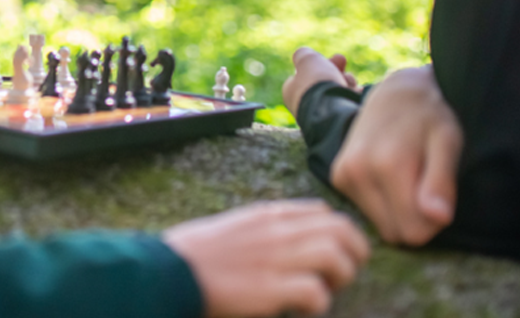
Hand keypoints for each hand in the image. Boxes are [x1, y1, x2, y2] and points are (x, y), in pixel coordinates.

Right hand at [163, 200, 369, 317]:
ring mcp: (274, 258)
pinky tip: (303, 310)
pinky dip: (319, 304)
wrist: (166, 271)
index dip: (338, 234)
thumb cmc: (193, 255)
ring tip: (326, 291)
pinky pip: (317, 293)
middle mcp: (275, 230)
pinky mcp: (269, 289)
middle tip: (341, 275)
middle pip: (340, 229)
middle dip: (353, 253)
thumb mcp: (233, 227)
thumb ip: (263, 228)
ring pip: (336, 256)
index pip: (322, 212)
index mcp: (266, 215)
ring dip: (340, 277)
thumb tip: (291, 237)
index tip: (334, 253)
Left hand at [283, 47, 358, 116]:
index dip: (318, 63)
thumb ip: (303, 55)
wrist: (333, 110)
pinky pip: (348, 103)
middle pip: (323, 81)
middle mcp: (305, 105)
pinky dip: (355, 95)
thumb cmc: (317, 83)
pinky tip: (359, 92)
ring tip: (350, 81)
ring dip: (347, 82)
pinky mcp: (339, 121)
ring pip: (338, 91)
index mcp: (291, 92)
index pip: (305, 74)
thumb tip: (302, 55)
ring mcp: (323, 115)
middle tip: (342, 60)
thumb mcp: (307, 60)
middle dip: (335, 70)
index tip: (328, 57)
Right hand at [330, 65, 461, 245]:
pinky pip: (367, 212)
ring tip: (409, 176)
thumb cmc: (431, 116)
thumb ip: (441, 181)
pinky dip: (383, 203)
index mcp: (387, 166)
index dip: (433, 222)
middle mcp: (357, 171)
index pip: (414, 233)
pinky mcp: (338, 176)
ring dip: (399, 211)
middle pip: (395, 232)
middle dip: (415, 219)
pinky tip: (391, 176)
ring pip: (380, 225)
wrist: (396, 92)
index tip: (440, 197)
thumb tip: (438, 218)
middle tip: (426, 185)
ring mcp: (343, 174)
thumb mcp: (448, 142)